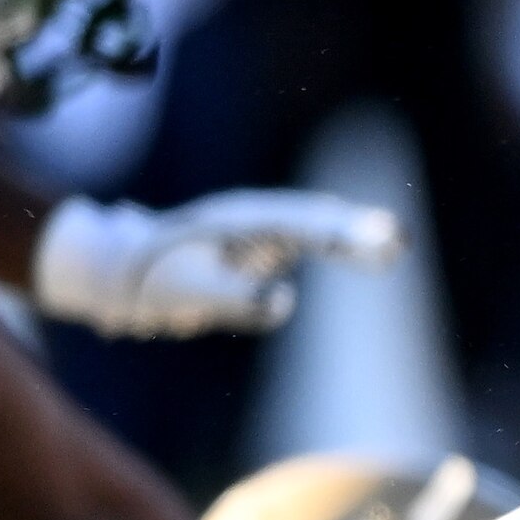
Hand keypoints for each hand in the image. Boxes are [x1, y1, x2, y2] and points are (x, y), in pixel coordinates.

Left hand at [29, 189, 405, 336]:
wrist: (118, 267)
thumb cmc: (150, 278)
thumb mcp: (186, 291)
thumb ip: (234, 297)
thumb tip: (283, 301)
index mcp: (240, 221)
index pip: (302, 225)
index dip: (342, 233)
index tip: (379, 239)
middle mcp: (257, 219)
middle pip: (317, 219)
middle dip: (358, 228)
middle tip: (401, 239)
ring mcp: (261, 231)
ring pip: (317, 226)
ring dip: (356, 233)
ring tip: (395, 242)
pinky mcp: (263, 248)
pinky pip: (311, 239)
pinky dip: (340, 241)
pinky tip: (371, 247)